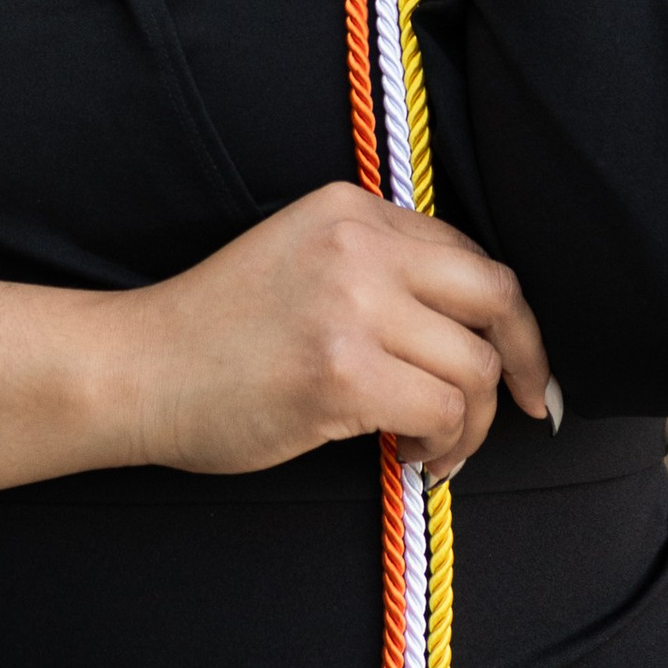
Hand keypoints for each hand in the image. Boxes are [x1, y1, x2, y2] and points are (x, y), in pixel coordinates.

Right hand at [100, 184, 552, 481]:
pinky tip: (411, 458)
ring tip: (435, 447)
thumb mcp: (302, 265)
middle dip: (529, 359)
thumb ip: (378, 273)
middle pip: (495, 297)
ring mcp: (350, 306)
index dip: (507, 317)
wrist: (135, 370)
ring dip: (474, 422)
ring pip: (475, 366)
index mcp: (350, 209)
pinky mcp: (341, 371)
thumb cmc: (215, 335)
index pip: (468, 255)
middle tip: (533, 407)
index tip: (520, 365)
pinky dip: (443, 444)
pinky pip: (443, 410)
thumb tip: (475, 333)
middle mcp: (358, 244)